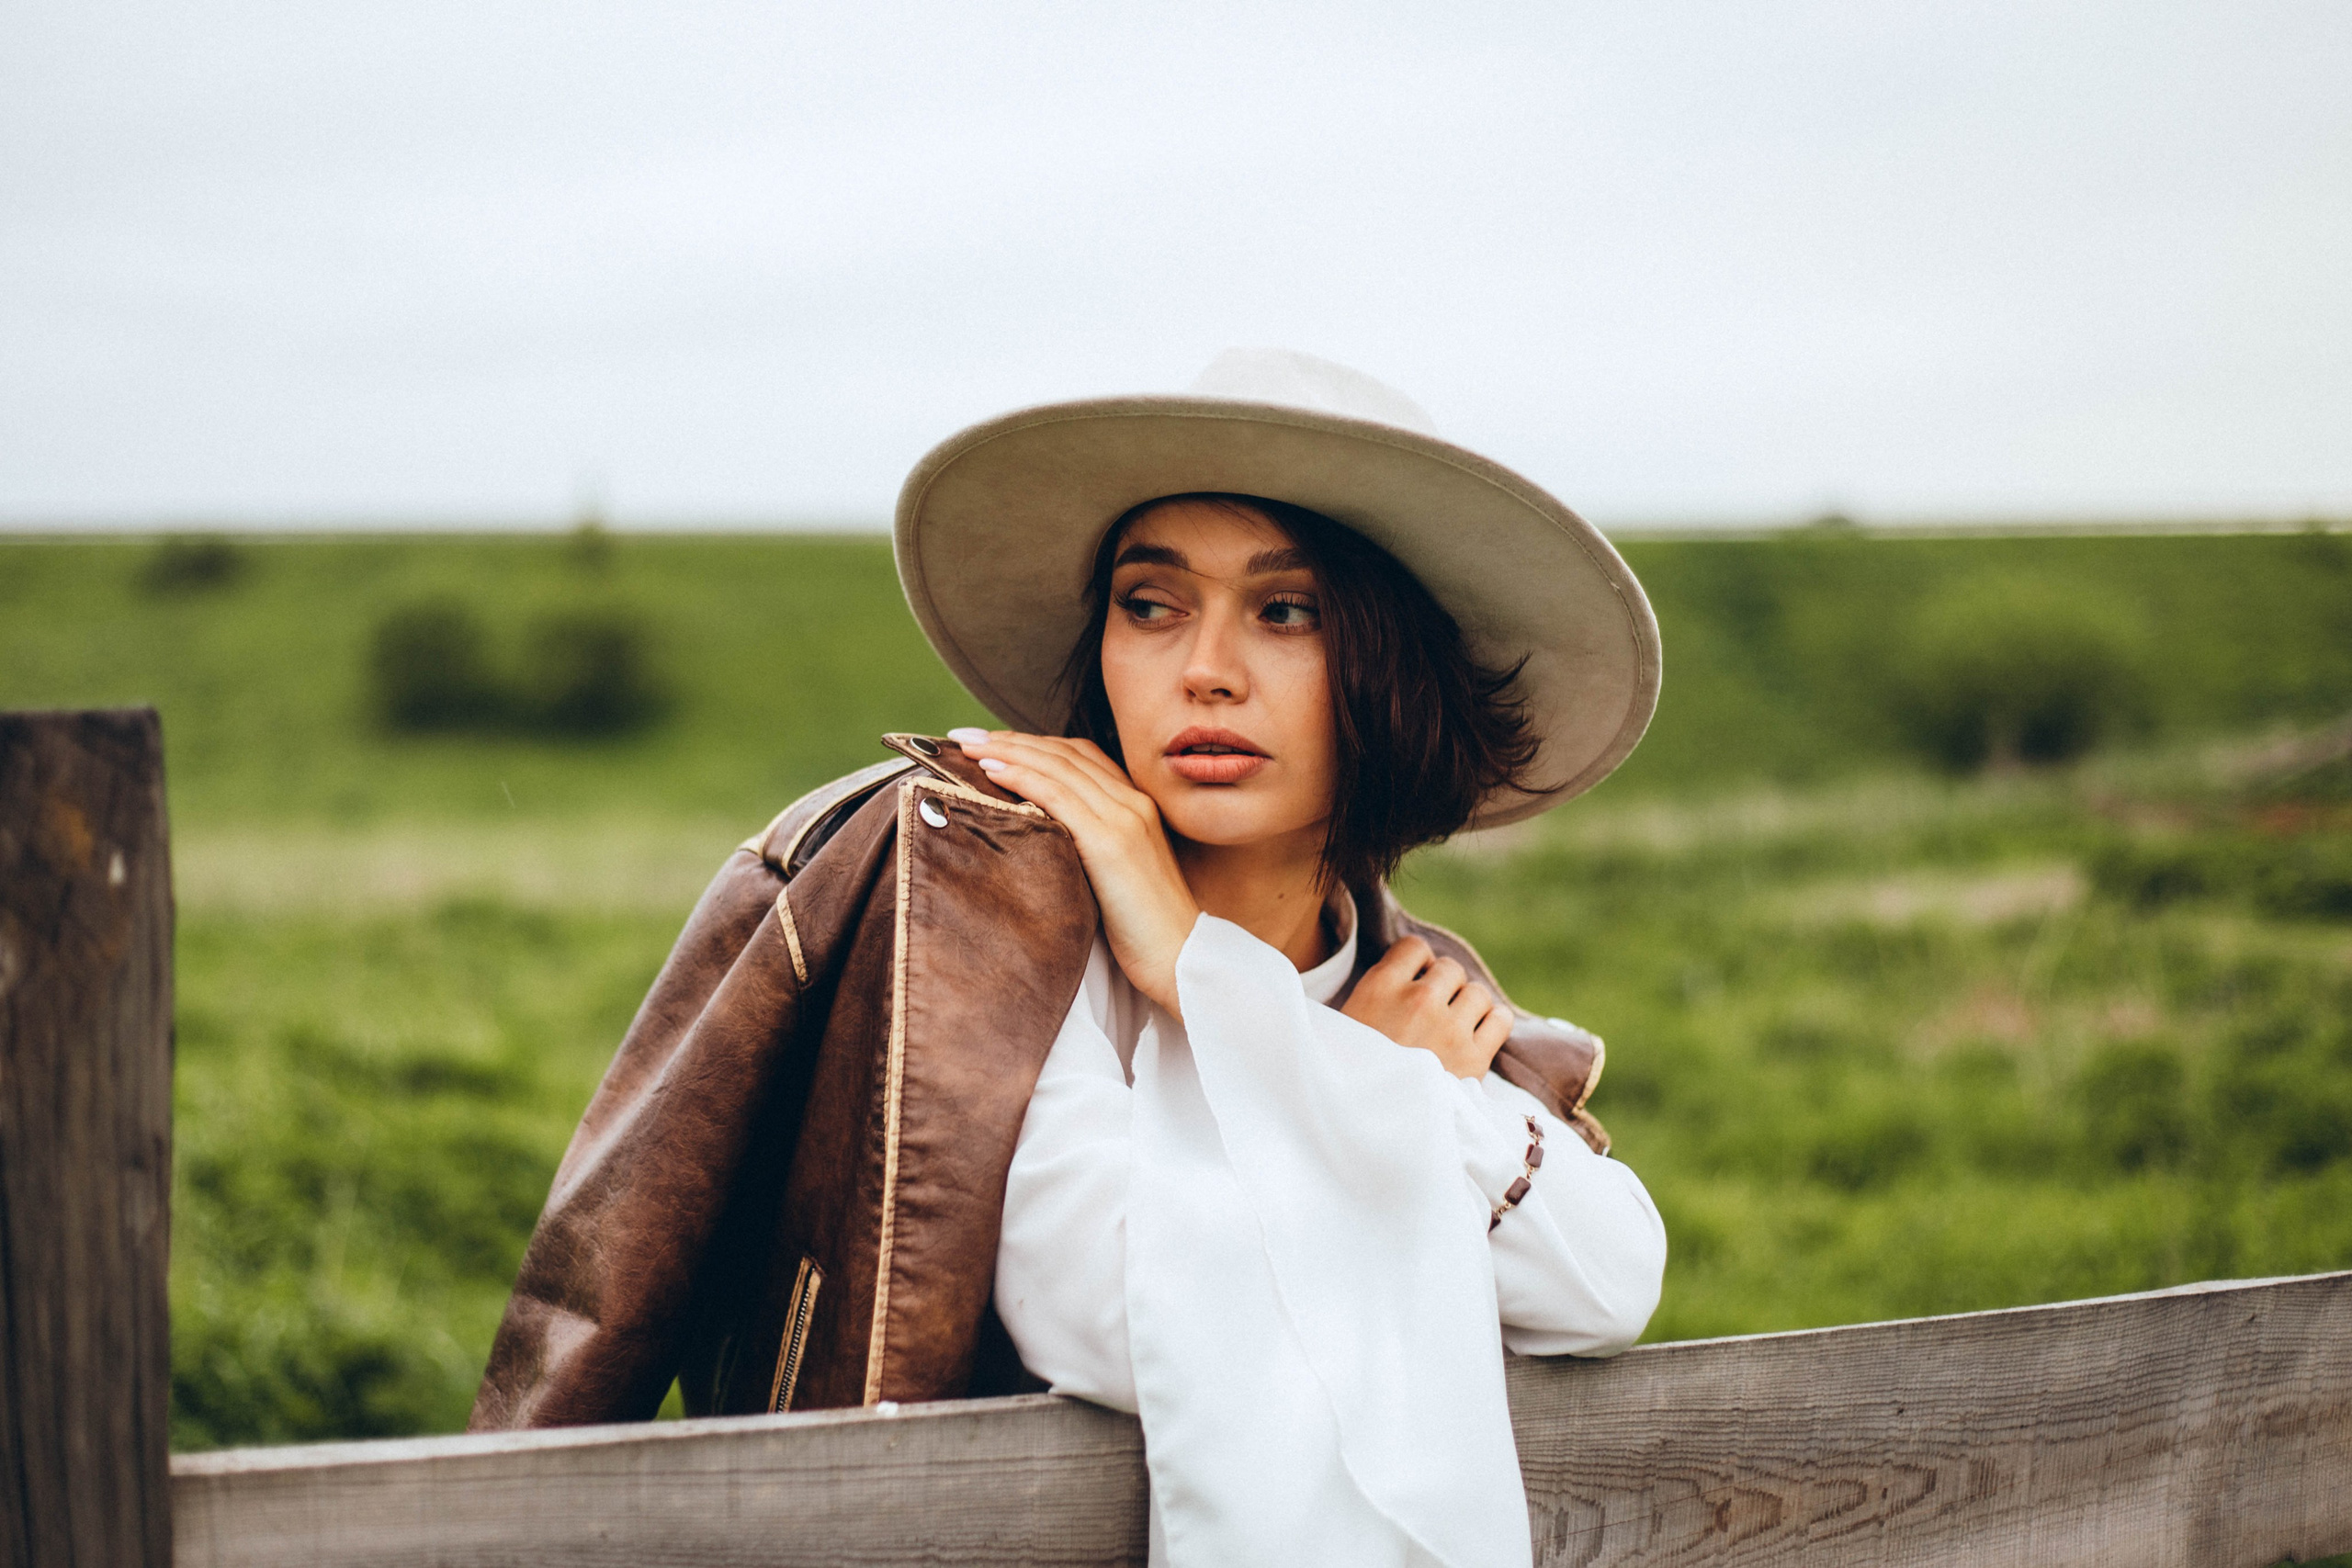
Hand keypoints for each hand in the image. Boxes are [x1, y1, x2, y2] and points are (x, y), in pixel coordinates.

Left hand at [947, 728, 1198, 1016]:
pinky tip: (992, 770)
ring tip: (968, 745)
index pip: (1080, 756)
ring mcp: (1124, 818)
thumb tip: (1038, 835)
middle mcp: (1132, 802)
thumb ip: (1088, 844)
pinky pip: (1059, 795)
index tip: (993, 742)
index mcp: (1136, 806)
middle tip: (965, 735)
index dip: (1034, 743)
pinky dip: (1022, 776)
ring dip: (1007, 750)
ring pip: (1057, 767)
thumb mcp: (1116, 874)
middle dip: (1012, 739)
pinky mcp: (1111, 842)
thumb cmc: (1144, 929)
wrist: (1181, 958)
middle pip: (1064, 753)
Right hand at [1341, 935, 1511, 1078]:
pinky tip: (1475, 1036)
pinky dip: (1492, 1023)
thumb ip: (1372, 996)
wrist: (1368, 1129)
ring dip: (1468, 1006)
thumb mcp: (1342, 1027)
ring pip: (1478, 992)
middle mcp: (1418, 1001)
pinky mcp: (1475, 1058)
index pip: (1415, 947)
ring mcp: (1450, 1029)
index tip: (1411, 985)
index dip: (1416, 964)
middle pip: (1450, 969)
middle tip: (1430, 1014)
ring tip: (1452, 1028)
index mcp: (1380, 988)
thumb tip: (1400, 978)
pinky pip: (1500, 1019)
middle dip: (1444, 987)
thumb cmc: (1349, 1077)